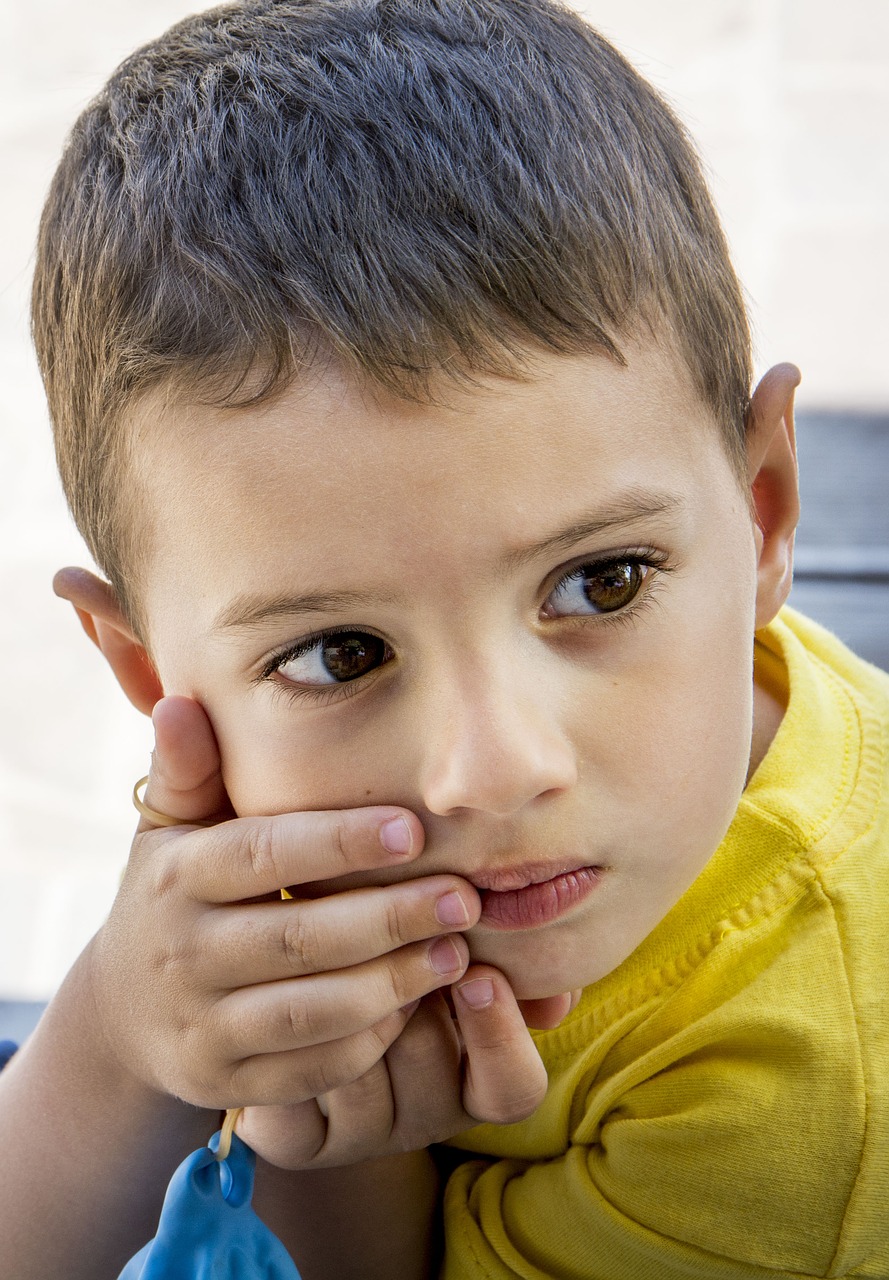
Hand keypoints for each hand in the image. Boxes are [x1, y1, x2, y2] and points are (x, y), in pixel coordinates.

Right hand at [86, 695, 481, 1108]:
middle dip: (391, 919)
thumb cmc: (175, 895)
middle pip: (298, 938)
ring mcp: (201, 1027)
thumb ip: (189, 771)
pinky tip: (417, 1007)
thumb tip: (182, 700)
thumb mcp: (170, 830)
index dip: (339, 843)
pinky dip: (368, 1042)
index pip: (263, 853)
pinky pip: (310, 1071)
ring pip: (310, 1012)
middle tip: (466, 898)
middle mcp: (181, 955)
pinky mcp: (224, 1085)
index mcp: (175, 877)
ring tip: (458, 952)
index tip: (414, 829)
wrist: (123, 1012)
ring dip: (393, 984)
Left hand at [234, 969, 570, 1168]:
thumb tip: (558, 997)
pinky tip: (293, 980)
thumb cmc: (406, 954)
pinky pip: (299, 1083)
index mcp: (477, 1084)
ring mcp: (358, 1134)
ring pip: (359, 1067)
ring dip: (348, 996)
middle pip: (427, 1061)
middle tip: (393, 932)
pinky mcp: (295, 1139)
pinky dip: (298, 1026)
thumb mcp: (464, 953)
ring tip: (334, 939)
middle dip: (409, 988)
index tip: (480, 974)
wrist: (302, 995)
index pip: (511, 1089)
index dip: (498, 1036)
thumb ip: (517, 962)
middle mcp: (423, 1120)